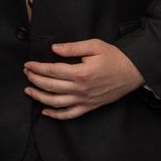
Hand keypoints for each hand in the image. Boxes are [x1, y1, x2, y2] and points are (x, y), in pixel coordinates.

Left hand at [23, 39, 143, 119]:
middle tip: (27, 73)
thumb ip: (73, 47)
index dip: (38, 68)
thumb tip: (54, 49)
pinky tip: (45, 111)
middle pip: (50, 86)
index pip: (52, 71)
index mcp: (81, 73)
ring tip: (29, 91)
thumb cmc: (115, 57)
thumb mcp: (94, 46)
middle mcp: (81, 88)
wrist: (133, 71)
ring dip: (39, 97)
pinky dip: (56, 115)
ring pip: (56, 102)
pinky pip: (70, 114)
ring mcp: (85, 100)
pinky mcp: (89, 106)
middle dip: (35, 79)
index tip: (28, 64)